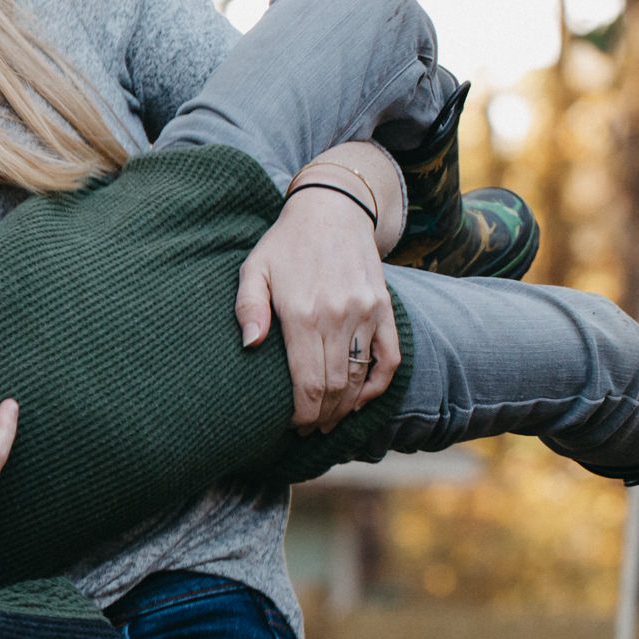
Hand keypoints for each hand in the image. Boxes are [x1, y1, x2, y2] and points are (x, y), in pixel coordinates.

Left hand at [236, 189, 399, 432]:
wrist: (332, 210)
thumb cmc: (284, 244)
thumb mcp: (254, 269)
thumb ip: (248, 308)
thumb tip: (250, 345)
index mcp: (303, 314)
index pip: (308, 383)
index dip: (302, 414)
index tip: (294, 426)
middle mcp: (339, 316)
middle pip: (335, 387)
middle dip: (321, 416)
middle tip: (309, 429)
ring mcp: (367, 313)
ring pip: (361, 377)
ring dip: (346, 406)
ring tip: (329, 420)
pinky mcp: (385, 308)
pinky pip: (390, 358)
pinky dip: (378, 385)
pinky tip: (361, 400)